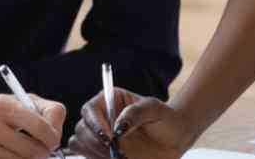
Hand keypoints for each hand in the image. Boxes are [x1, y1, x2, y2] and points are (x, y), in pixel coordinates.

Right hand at [0, 94, 65, 158]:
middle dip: (43, 153)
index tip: (53, 141)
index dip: (53, 138)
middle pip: (32, 151)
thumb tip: (57, 133)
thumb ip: (46, 111)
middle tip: (41, 150)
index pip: (41, 128)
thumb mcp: (20, 100)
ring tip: (22, 151)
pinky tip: (8, 154)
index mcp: (3, 105)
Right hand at [69, 89, 192, 158]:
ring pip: (80, 145)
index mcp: (109, 101)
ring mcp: (100, 138)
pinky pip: (89, 157)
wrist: (174, 138)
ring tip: (118, 156)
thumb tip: (119, 126)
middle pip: (81, 129)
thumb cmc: (165, 118)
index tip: (109, 136)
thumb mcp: (154, 109)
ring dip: (94, 153)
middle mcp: (101, 119)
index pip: (89, 109)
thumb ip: (136, 113)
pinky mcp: (102, 153)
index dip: (94, 123)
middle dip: (95, 142)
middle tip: (114, 150)